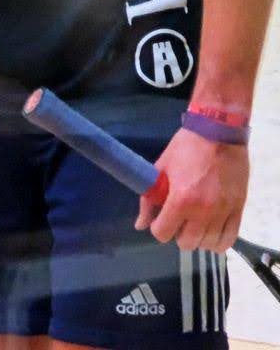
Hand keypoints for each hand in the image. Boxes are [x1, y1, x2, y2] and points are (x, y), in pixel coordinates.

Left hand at [135, 128, 246, 251]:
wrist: (218, 133)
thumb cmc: (185, 148)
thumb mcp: (160, 169)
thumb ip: (149, 200)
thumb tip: (140, 224)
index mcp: (180, 200)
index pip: (163, 233)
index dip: (158, 228)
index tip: (159, 220)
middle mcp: (203, 211)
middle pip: (187, 243)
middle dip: (177, 234)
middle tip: (178, 220)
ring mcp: (223, 211)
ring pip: (209, 244)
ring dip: (198, 238)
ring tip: (195, 224)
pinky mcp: (238, 209)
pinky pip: (230, 238)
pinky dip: (219, 240)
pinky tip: (211, 231)